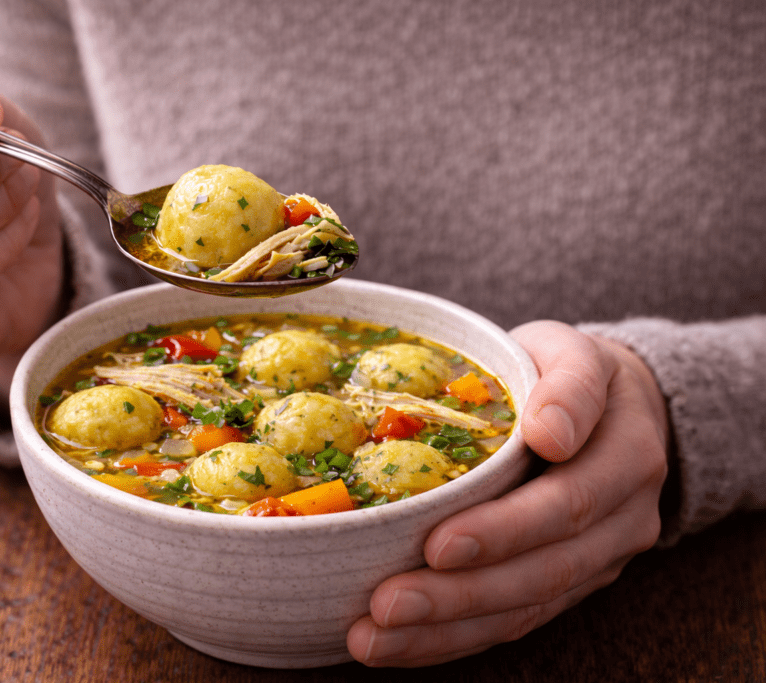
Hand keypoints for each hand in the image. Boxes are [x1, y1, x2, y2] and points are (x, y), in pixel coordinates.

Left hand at [346, 320, 669, 665]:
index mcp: (626, 455)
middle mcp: (624, 518)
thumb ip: (570, 384)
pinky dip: (452, 639)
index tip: (438, 544)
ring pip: (525, 607)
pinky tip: (396, 645)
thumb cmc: (566, 373)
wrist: (613, 407)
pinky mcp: (569, 583)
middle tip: (386, 603)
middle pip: (543, 569)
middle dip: (459, 594)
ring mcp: (599, 558)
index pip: (567, 502)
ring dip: (446, 630)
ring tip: (374, 637)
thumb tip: (551, 432)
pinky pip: (514, 620)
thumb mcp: (573, 352)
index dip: (503, 530)